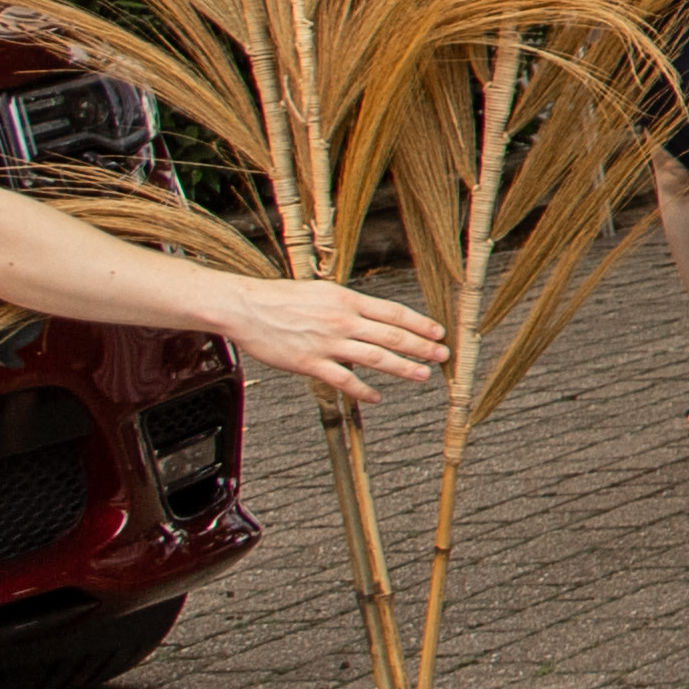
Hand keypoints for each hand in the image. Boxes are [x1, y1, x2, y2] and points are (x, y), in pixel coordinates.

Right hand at [213, 278, 449, 403]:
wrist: (245, 308)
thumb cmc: (283, 298)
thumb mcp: (324, 292)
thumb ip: (351, 306)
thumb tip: (377, 317)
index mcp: (348, 300)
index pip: (394, 312)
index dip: (420, 323)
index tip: (439, 332)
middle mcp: (342, 321)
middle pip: (392, 335)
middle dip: (421, 347)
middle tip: (443, 356)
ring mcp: (327, 343)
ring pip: (375, 358)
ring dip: (402, 368)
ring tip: (422, 375)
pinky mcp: (309, 363)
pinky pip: (343, 380)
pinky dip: (363, 390)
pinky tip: (377, 397)